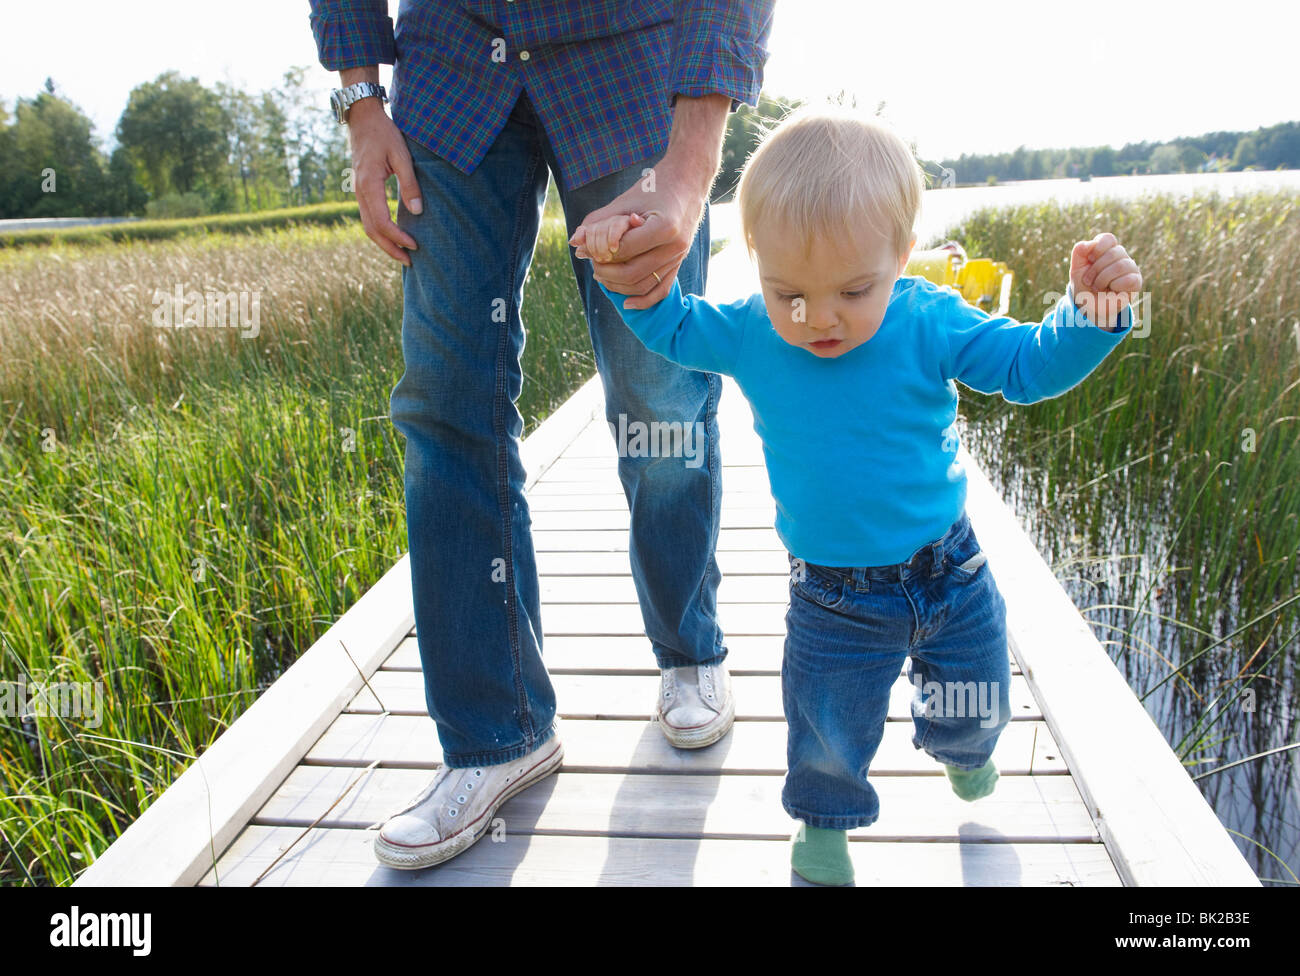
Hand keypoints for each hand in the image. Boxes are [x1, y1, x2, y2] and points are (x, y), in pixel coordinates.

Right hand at [347, 98, 421, 266]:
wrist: (363, 118)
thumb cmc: (384, 133)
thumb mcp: (401, 155)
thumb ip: (409, 184)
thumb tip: (417, 211)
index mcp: (368, 185)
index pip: (382, 222)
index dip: (398, 237)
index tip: (415, 245)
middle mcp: (359, 192)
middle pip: (372, 230)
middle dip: (390, 248)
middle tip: (409, 261)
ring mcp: (357, 191)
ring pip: (368, 226)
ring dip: (384, 243)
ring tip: (402, 254)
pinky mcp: (360, 190)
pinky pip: (368, 217)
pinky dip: (379, 231)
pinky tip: (393, 236)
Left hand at [568, 159, 709, 309]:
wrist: (688, 182)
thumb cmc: (655, 187)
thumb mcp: (625, 200)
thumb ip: (599, 221)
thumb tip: (575, 242)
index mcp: (664, 227)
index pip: (623, 249)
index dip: (600, 252)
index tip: (587, 248)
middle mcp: (674, 246)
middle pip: (632, 272)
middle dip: (606, 271)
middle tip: (592, 263)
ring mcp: (679, 257)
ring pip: (644, 284)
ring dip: (618, 285)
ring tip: (601, 275)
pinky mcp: (679, 263)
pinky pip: (662, 290)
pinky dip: (644, 300)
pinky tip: (627, 304)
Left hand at [1069, 232, 1141, 327]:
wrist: (1089, 305)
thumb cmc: (1085, 284)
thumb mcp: (1076, 268)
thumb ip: (1079, 252)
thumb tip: (1089, 244)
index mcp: (1107, 249)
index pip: (1108, 239)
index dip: (1097, 249)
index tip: (1089, 260)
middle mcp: (1121, 256)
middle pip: (1113, 253)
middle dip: (1095, 269)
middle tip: (1088, 281)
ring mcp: (1130, 267)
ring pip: (1120, 266)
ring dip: (1103, 279)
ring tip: (1097, 287)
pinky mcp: (1136, 281)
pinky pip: (1128, 279)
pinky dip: (1115, 286)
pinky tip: (1112, 290)